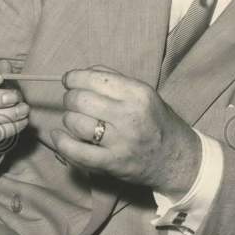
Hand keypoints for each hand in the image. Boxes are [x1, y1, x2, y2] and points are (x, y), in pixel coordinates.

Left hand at [51, 66, 199, 190]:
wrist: (176, 159)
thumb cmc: (158, 122)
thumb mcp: (146, 94)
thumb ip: (116, 80)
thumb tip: (83, 72)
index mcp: (138, 94)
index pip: (94, 78)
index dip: (74, 78)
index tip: (69, 81)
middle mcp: (129, 115)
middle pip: (80, 99)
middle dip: (70, 99)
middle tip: (74, 103)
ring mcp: (120, 141)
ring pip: (74, 122)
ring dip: (69, 119)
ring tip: (76, 121)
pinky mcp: (111, 162)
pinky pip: (75, 151)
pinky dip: (61, 142)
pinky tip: (58, 136)